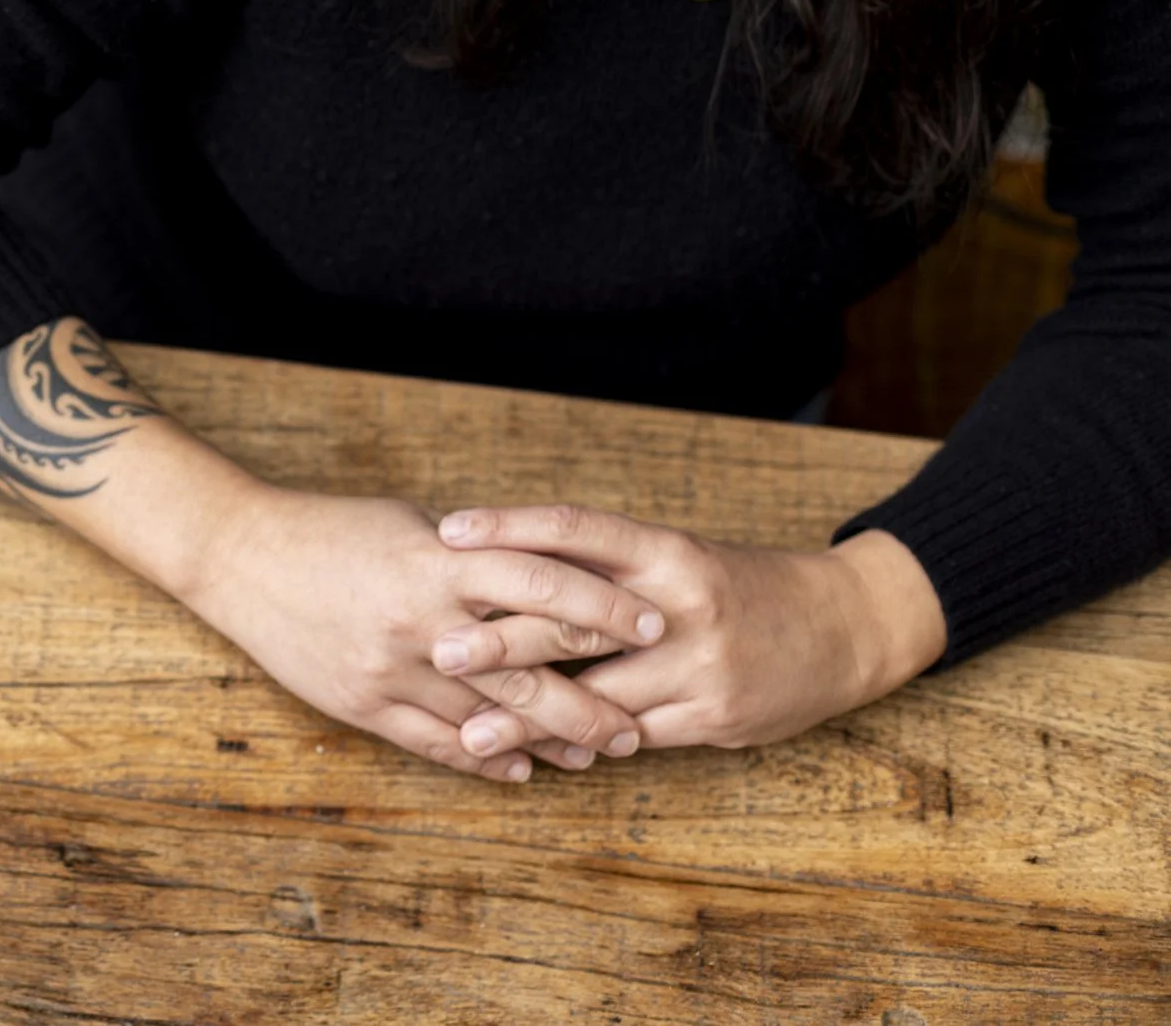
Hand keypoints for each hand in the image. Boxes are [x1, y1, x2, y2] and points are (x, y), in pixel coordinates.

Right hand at [179, 486, 667, 781]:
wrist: (241, 557)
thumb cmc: (332, 530)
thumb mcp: (412, 525)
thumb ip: (475, 555)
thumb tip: (544, 573)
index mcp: (438, 561)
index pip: (543, 585)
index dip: (603, 607)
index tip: (652, 623)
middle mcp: (421, 621)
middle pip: (526, 669)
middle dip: (590, 700)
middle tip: (637, 721)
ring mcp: (390, 669)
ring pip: (486, 719)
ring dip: (545, 741)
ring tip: (593, 754)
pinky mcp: (361, 704)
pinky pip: (434, 743)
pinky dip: (482, 760)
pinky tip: (517, 770)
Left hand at [430, 506, 947, 754]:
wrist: (844, 626)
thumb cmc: (736, 587)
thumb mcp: (674, 558)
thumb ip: (602, 564)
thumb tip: (502, 565)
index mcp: (665, 550)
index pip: (576, 528)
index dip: (508, 527)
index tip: (448, 532)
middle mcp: (680, 604)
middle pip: (576, 619)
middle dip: (502, 639)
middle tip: (439, 650)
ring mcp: (700, 665)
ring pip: (599, 696)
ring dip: (530, 719)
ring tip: (469, 734)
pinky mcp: (714, 717)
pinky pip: (633, 735)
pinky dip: (584, 744)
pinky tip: (539, 755)